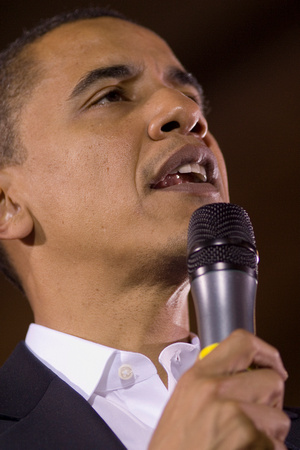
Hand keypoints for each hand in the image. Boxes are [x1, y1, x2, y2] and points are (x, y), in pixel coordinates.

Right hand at [149, 330, 289, 448]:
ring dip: (269, 432)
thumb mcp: (182, 403)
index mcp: (198, 377)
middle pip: (272, 380)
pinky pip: (277, 445)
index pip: (243, 342)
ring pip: (279, 417)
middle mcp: (215, 390)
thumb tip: (244, 373)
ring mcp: (235, 415)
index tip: (273, 363)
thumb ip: (210, 382)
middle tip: (257, 414)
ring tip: (244, 440)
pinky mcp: (250, 440)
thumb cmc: (174, 448)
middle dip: (271, 401)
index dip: (265, 352)